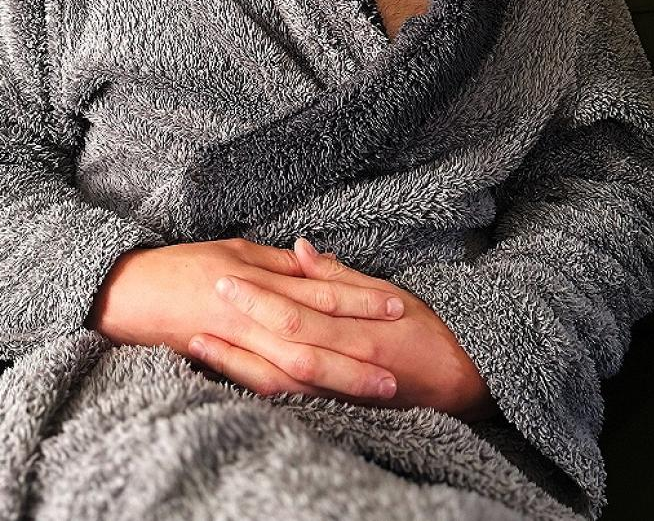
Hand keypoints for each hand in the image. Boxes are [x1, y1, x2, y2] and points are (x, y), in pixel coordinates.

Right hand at [85, 236, 405, 401]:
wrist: (128, 293)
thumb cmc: (183, 265)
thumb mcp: (235, 249)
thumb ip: (279, 263)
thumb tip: (317, 263)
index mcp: (257, 278)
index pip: (320, 289)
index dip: (360, 298)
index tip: (398, 304)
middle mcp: (251, 314)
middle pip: (316, 336)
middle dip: (359, 352)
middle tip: (400, 366)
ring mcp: (237, 342)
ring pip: (295, 367)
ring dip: (338, 380)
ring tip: (375, 390)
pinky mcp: (224, 364)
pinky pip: (265, 384)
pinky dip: (299, 395)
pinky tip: (325, 402)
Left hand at [190, 238, 498, 419]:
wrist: (457, 382)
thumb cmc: (423, 331)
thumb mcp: (390, 294)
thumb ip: (343, 277)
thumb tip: (303, 249)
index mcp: (358, 329)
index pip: (298, 310)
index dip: (258, 295)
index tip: (225, 275)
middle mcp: (344, 362)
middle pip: (279, 343)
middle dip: (238, 323)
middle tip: (202, 302)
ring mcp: (335, 389)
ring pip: (276, 379)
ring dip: (233, 361)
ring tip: (196, 341)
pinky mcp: (331, 405)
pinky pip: (286, 399)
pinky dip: (253, 385)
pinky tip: (225, 373)